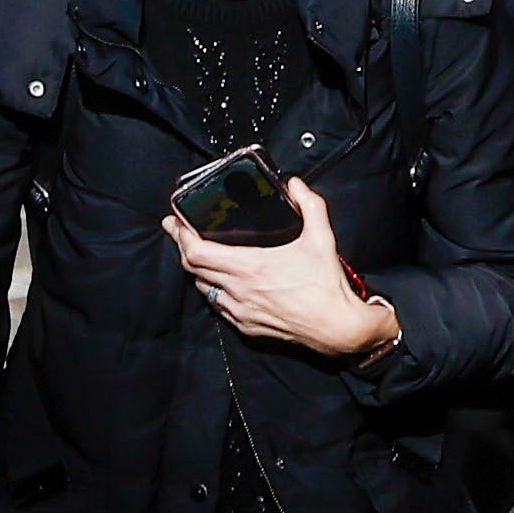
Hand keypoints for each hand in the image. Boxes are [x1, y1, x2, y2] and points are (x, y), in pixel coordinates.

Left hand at [172, 174, 398, 358]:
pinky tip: (224, 284)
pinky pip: (219, 306)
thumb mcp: (322, 239)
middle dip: (182, 248)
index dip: (180, 235)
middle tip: (180, 233)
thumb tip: (296, 185)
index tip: (175, 222)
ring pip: (204, 287)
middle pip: (192, 267)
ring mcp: (240, 310)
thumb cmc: (328, 287)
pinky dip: (216, 292)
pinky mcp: (247, 325)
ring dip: (199, 271)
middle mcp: (239, 290)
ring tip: (203, 258)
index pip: (196, 251)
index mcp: (251, 266)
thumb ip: (310, 206)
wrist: (338, 327)